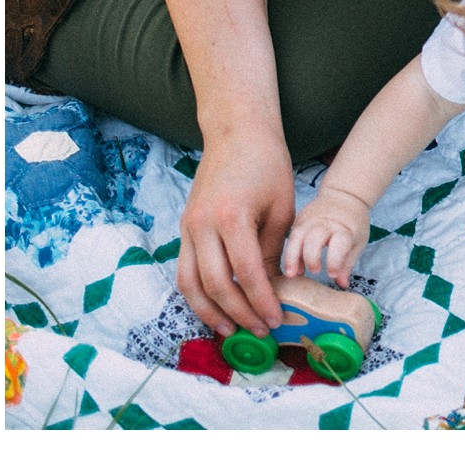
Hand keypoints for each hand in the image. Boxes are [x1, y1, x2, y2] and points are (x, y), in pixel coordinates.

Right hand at [178, 127, 296, 336]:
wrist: (237, 134)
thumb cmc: (267, 166)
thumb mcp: (281, 207)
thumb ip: (272, 249)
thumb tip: (272, 288)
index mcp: (232, 217)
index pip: (246, 272)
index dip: (261, 300)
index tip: (275, 318)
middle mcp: (203, 225)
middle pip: (215, 284)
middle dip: (238, 313)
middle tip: (259, 330)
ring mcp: (188, 227)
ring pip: (190, 283)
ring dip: (209, 312)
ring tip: (230, 330)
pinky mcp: (184, 229)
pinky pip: (185, 270)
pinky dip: (196, 294)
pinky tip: (214, 307)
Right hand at [282, 186, 372, 288]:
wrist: (344, 196)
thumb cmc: (353, 222)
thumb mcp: (358, 241)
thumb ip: (348, 263)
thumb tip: (341, 284)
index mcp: (344, 227)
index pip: (339, 242)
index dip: (335, 259)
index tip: (332, 274)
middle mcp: (326, 222)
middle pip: (314, 238)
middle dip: (311, 257)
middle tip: (314, 271)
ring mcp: (310, 219)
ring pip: (297, 236)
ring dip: (292, 257)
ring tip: (291, 274)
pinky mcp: (299, 219)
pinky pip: (291, 236)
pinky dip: (290, 253)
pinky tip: (291, 267)